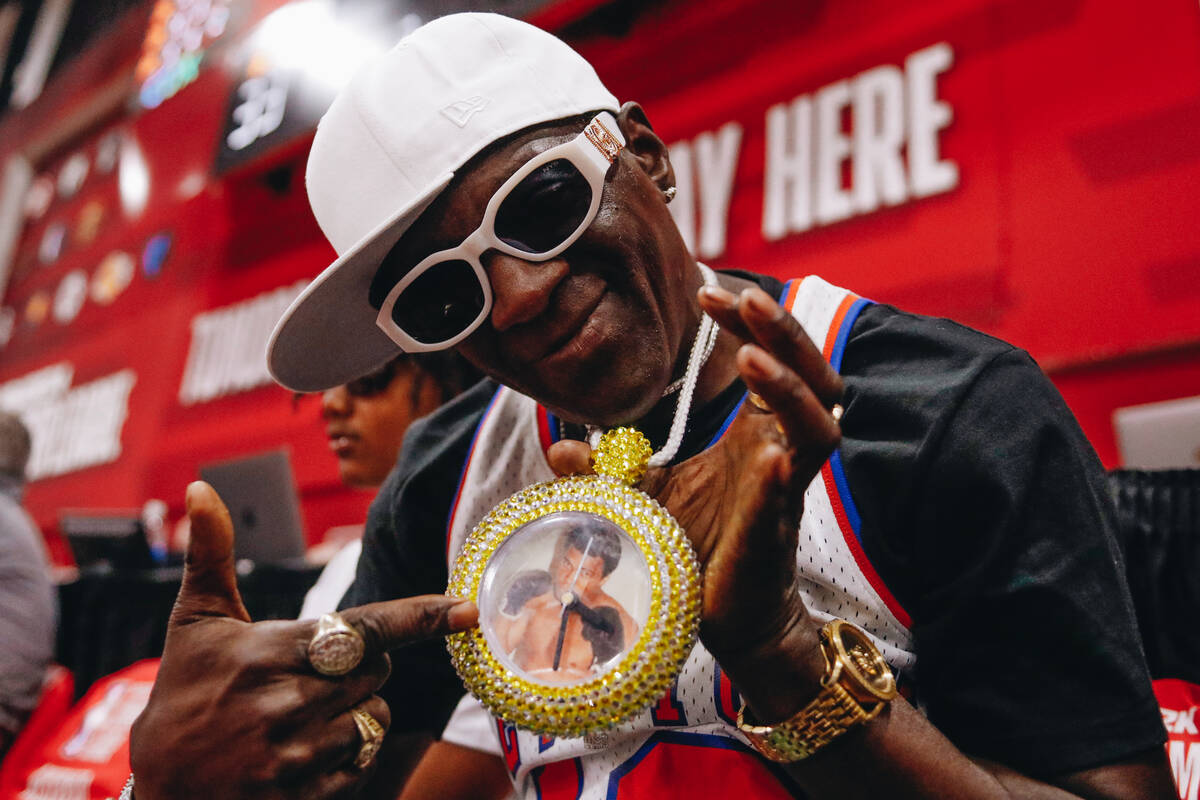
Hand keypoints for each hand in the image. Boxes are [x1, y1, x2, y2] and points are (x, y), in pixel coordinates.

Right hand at [129, 481, 477, 799]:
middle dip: (358, 665)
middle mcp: (290, 703)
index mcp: (272, 651)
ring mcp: (298, 753)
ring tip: (300, 713)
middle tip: (308, 672)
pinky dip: (346, 752)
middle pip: (378, 670)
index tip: (468, 610)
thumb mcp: (195, 620)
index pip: (364, 629)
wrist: (161, 786)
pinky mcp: (305, 794)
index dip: (420, 618)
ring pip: (376, 715)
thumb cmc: (184, 691)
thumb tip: (200, 487)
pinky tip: (302, 748)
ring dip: (354, 709)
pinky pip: (362, 759)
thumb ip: (211, 552)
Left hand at [548, 284, 841, 717]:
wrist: (727, 618)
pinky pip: (798, 483)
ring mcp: (788, 484)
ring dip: (790, 383)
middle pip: (811, 374)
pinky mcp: (780, 524)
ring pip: (820, 419)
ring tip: (752, 356)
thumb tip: (562, 448)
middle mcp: (781, 447)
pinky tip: (768, 448)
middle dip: (781, 331)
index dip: (747, 322)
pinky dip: (785, 461)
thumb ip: (611, 468)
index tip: (706, 292)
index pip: (768, 358)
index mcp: (756, 431)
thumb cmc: (696, 550)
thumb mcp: (647, 499)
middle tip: (739, 295)